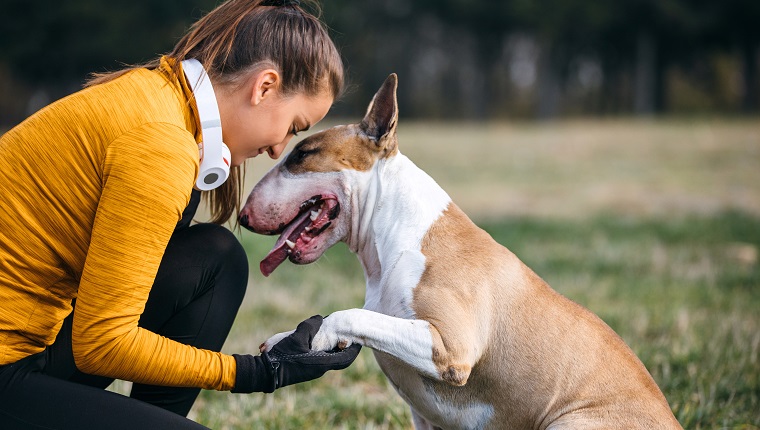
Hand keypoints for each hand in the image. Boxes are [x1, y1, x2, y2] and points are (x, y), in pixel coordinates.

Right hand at [232, 315, 361, 392]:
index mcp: (322, 363)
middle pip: (339, 358)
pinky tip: (314, 339)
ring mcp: (312, 370)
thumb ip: (311, 326)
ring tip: (332, 334)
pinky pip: (319, 358)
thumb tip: (320, 319)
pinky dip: (321, 349)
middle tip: (346, 334)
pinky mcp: (305, 369)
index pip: (346, 358)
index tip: (359, 339)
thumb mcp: (296, 336)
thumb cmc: (281, 356)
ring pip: (328, 357)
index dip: (354, 349)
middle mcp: (320, 369)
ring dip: (332, 347)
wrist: (264, 373)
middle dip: (344, 346)